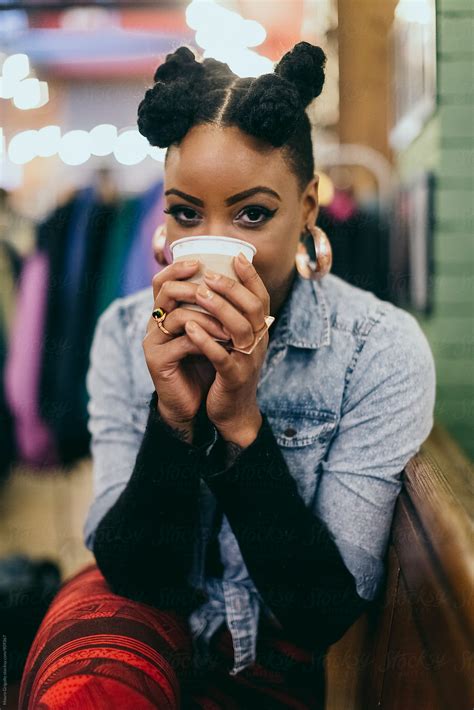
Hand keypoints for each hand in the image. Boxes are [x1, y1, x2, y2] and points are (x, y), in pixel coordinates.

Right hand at [142, 259, 230, 435]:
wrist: (196, 403)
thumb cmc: (206, 363)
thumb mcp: (210, 332)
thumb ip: (213, 309)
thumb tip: (238, 277)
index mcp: (166, 313)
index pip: (162, 280)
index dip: (177, 267)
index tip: (199, 262)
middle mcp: (155, 323)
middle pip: (166, 291)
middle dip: (194, 288)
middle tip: (217, 292)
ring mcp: (154, 342)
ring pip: (178, 316)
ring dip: (208, 318)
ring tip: (230, 326)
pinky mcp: (158, 361)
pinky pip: (183, 343)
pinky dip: (206, 341)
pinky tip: (224, 344)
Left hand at [183, 252, 269, 446]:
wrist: (232, 411)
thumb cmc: (227, 369)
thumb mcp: (233, 340)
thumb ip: (230, 316)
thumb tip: (216, 282)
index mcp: (259, 330)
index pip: (261, 298)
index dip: (251, 277)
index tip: (237, 256)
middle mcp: (258, 342)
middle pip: (252, 308)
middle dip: (232, 288)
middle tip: (210, 275)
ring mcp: (248, 360)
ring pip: (239, 328)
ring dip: (219, 309)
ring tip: (198, 294)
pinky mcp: (234, 378)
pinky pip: (222, 356)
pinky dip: (206, 340)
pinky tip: (189, 328)